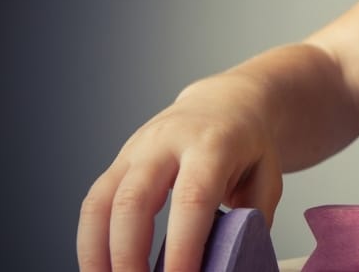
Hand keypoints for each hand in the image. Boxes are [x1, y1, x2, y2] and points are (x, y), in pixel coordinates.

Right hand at [77, 75, 282, 271]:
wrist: (225, 103)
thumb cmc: (248, 145)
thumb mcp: (267, 176)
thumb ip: (252, 220)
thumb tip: (231, 265)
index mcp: (212, 144)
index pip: (192, 199)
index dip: (184, 246)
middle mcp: (166, 142)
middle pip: (134, 200)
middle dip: (130, 255)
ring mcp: (136, 150)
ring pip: (101, 202)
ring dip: (100, 253)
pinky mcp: (118, 162)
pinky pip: (92, 204)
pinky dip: (91, 242)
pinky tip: (101, 269)